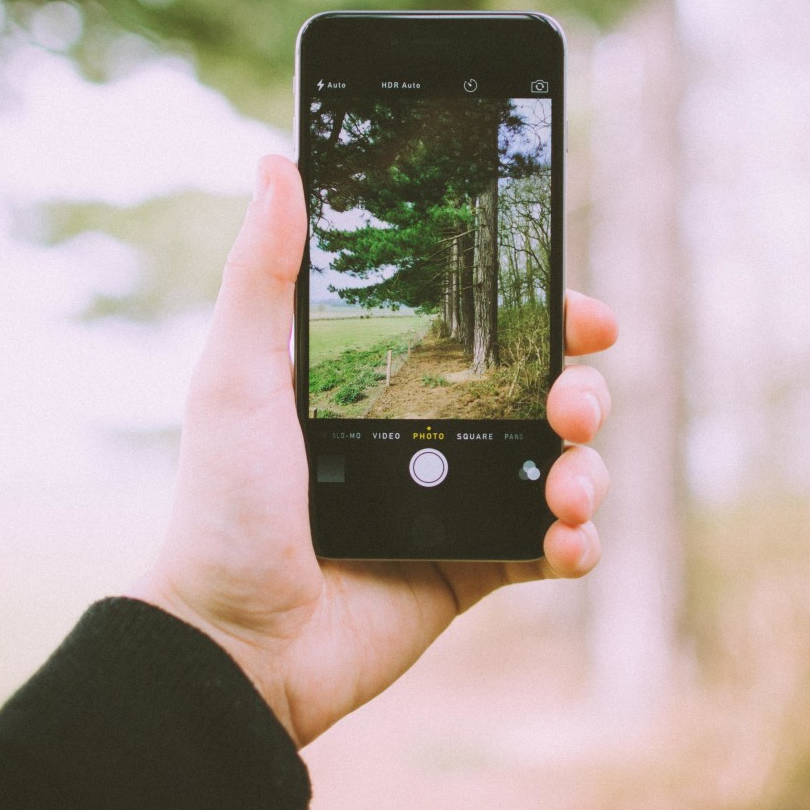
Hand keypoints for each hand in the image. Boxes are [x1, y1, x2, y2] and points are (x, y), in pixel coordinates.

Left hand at [127, 154, 616, 746]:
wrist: (235, 645)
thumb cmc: (221, 509)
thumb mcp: (236, 379)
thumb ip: (262, 276)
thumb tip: (276, 163)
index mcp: (384, 385)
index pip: (482, 331)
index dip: (541, 314)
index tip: (580, 311)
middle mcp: (428, 436)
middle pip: (541, 391)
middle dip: (580, 390)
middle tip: (571, 403)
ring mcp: (454, 503)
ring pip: (560, 464)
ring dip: (588, 467)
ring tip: (566, 486)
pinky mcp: (471, 570)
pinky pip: (550, 549)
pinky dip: (575, 542)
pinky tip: (564, 540)